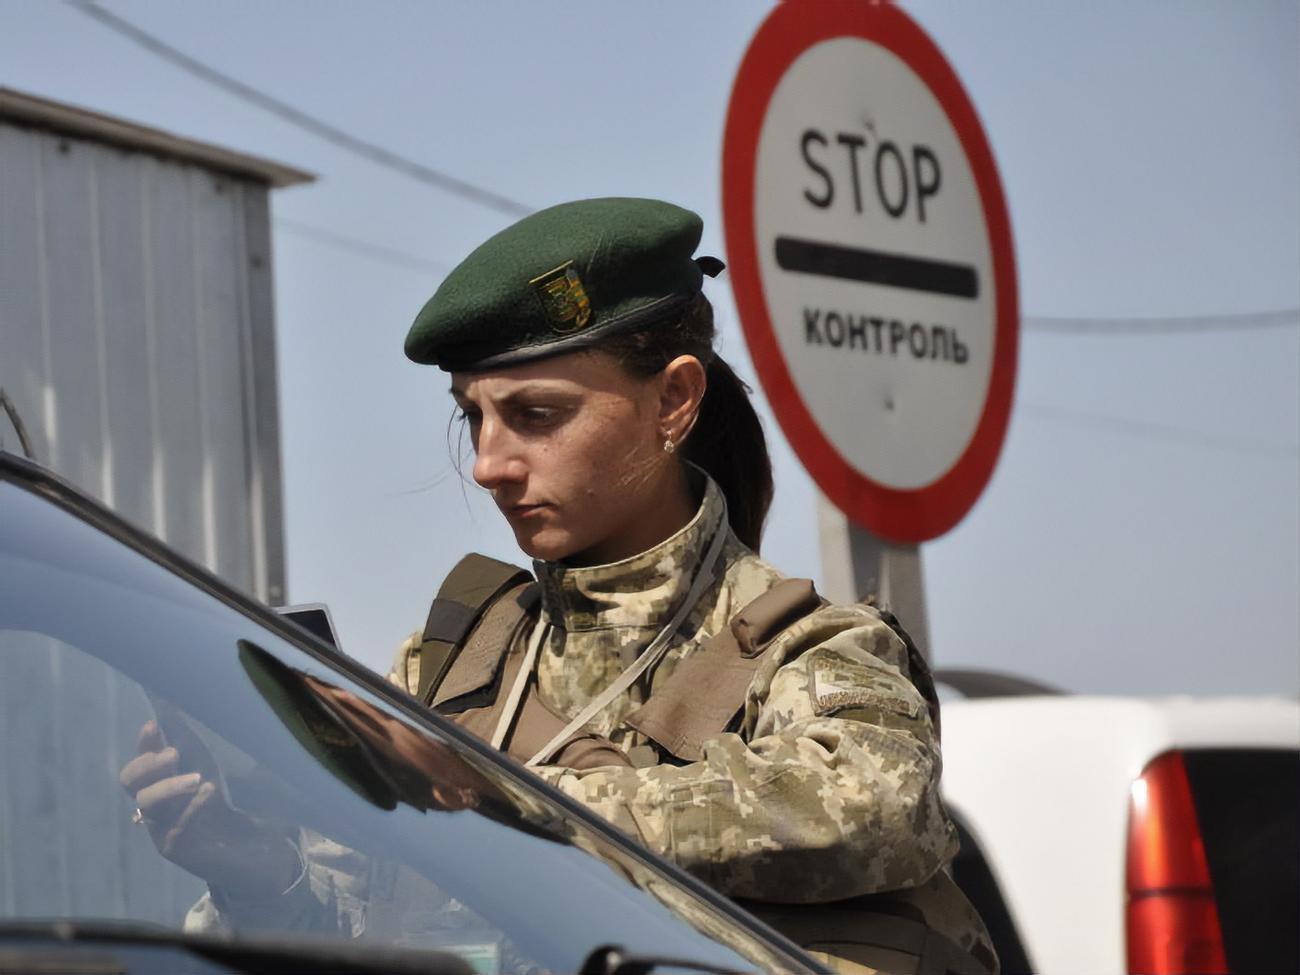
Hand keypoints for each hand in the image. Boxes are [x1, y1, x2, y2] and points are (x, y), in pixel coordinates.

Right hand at [119, 720, 300, 896]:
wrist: (241, 842)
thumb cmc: (217, 798)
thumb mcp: (203, 762)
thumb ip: (183, 737)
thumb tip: (168, 702)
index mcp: (157, 781)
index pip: (138, 761)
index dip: (143, 746)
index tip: (153, 727)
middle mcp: (152, 804)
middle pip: (131, 783)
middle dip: (148, 765)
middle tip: (174, 754)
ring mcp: (160, 828)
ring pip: (148, 804)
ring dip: (170, 786)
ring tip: (199, 778)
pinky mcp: (176, 849)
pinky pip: (174, 828)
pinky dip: (191, 807)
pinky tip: (207, 792)